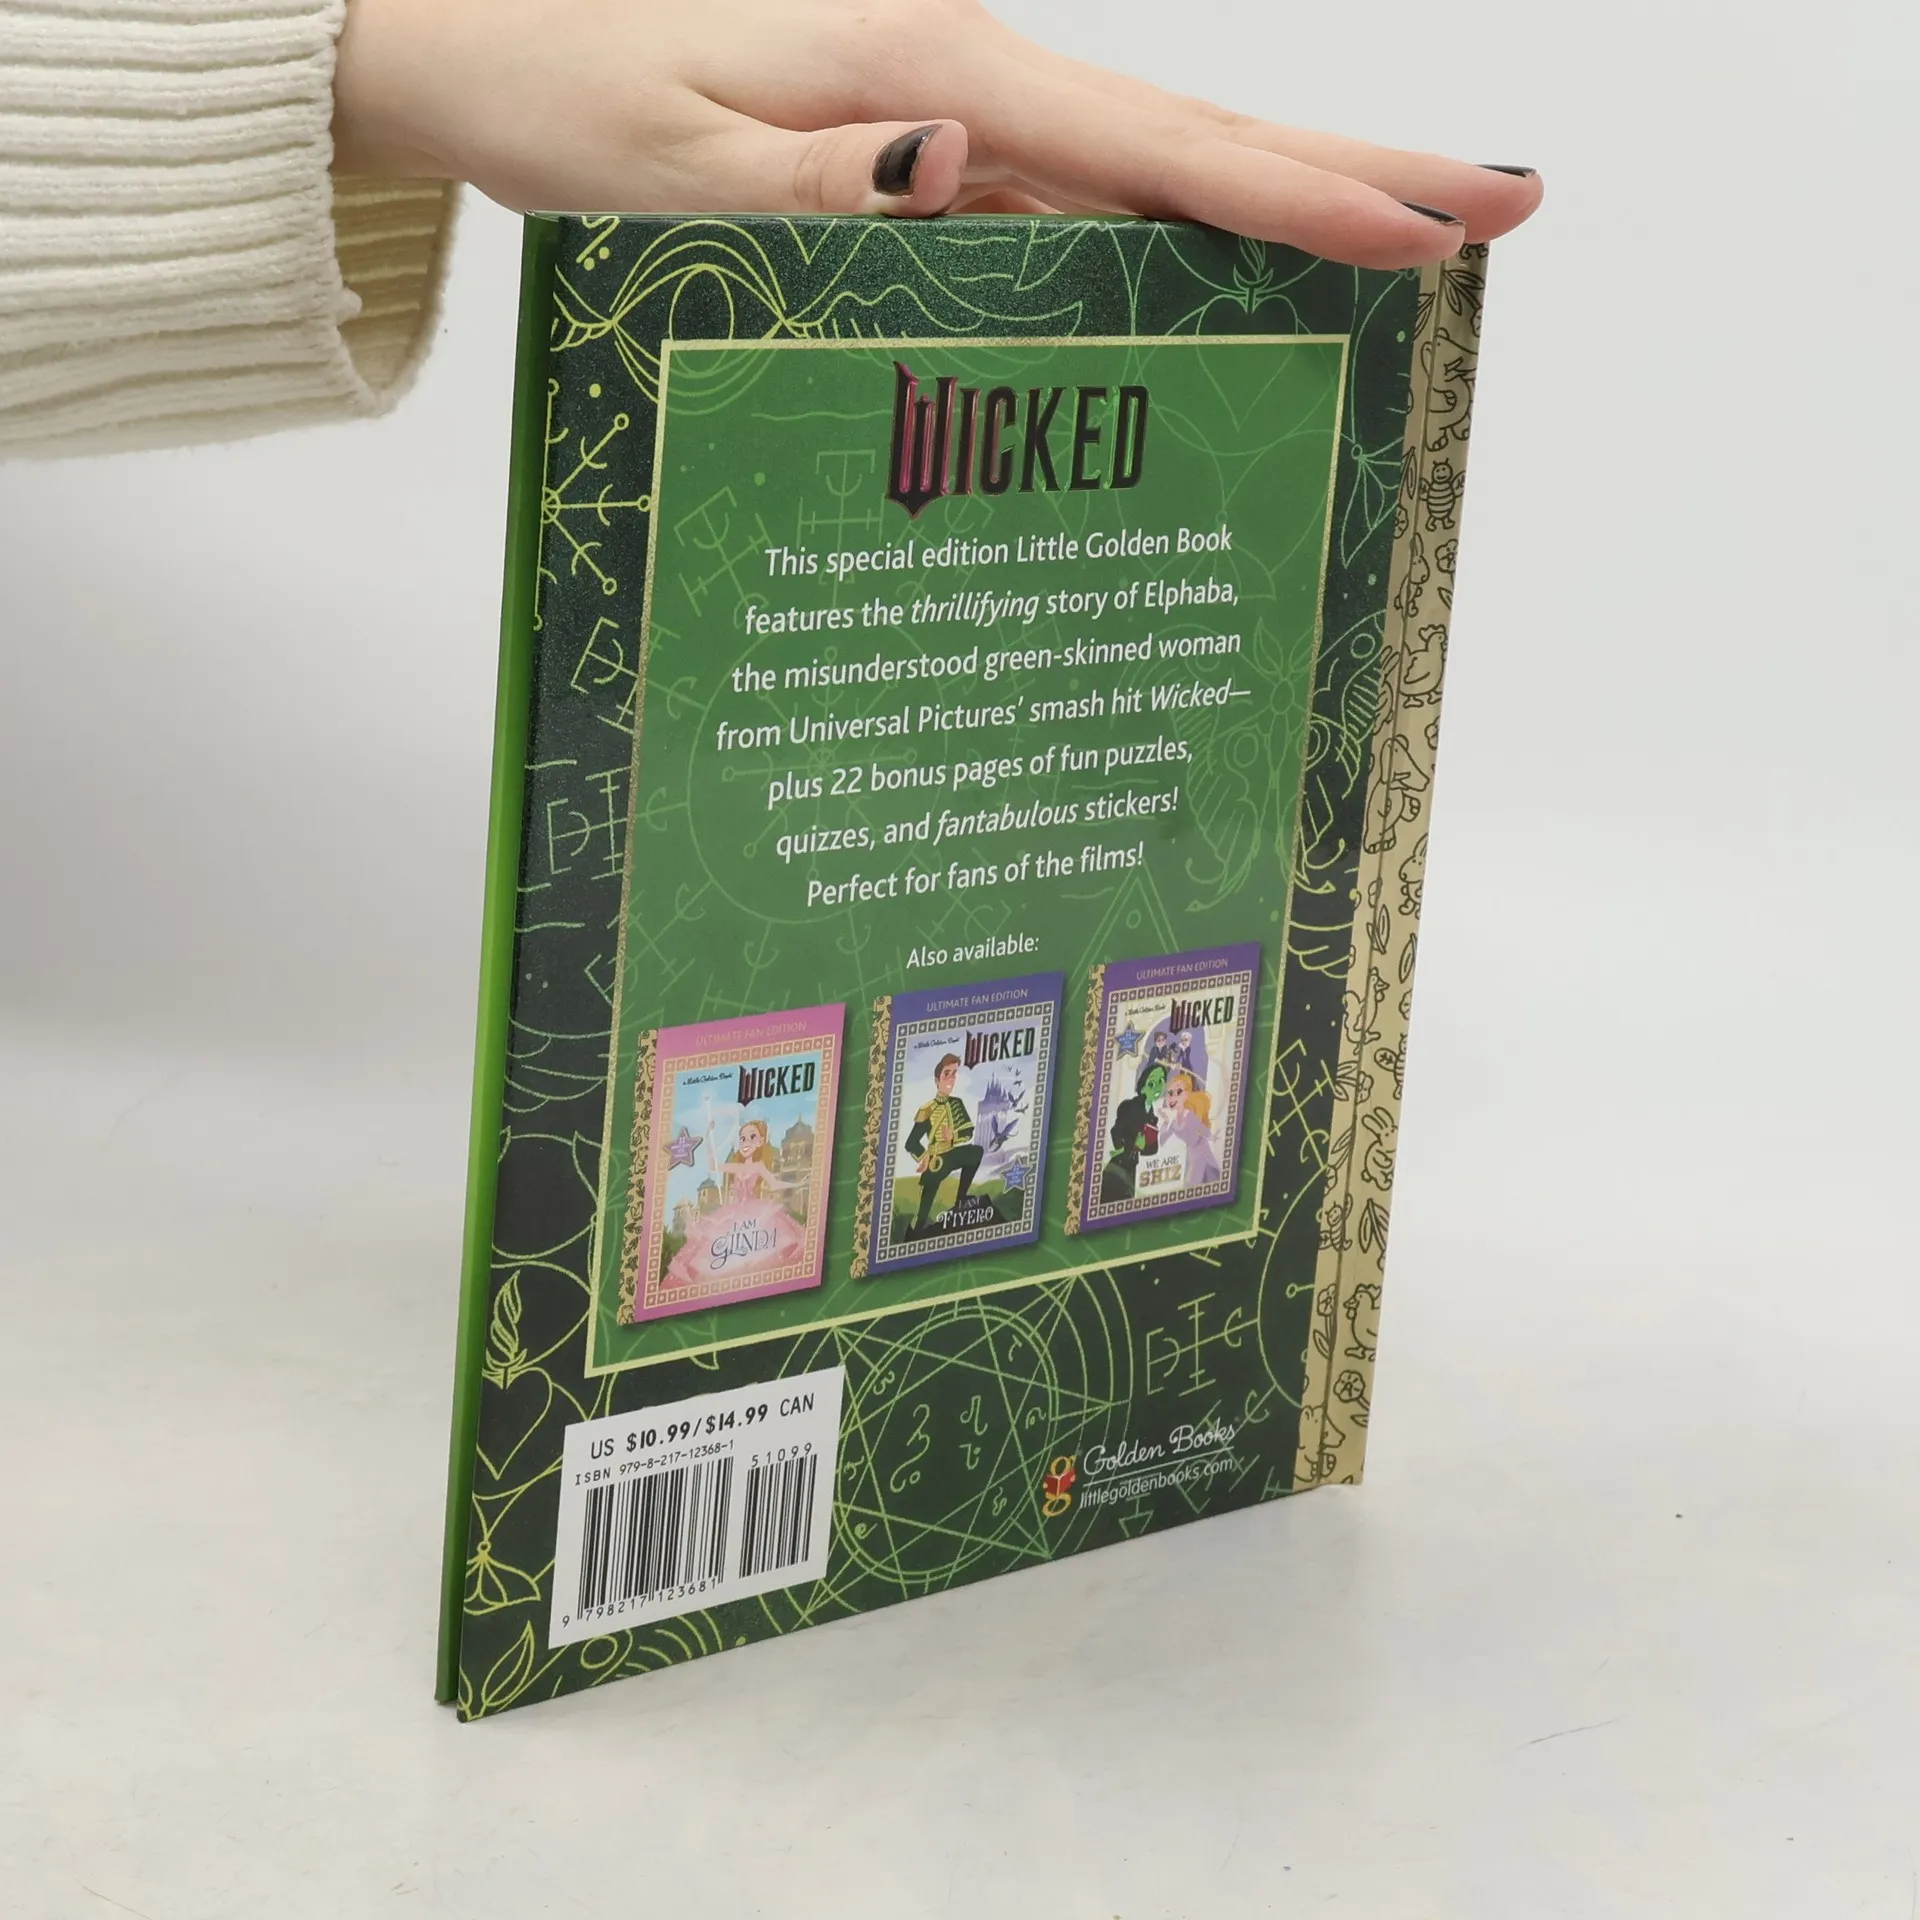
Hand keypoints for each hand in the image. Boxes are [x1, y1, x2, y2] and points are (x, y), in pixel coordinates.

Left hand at [332, 0, 1539, 269]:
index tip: (1438, 221)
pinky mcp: (910, 133)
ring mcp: (940, 100)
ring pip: (1137, 161)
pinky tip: (1210, 268)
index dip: (1300, 190)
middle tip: (1500, 200)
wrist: (464, 24)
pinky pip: (1056, 191)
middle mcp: (953, 71)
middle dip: (1345, 171)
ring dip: (1271, 200)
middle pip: (1185, 129)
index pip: (1149, 140)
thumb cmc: (551, 83)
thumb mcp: (662, 160)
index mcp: (919, 68)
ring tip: (1404, 240)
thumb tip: (961, 172)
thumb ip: (813, 184)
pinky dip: (1150, 228)